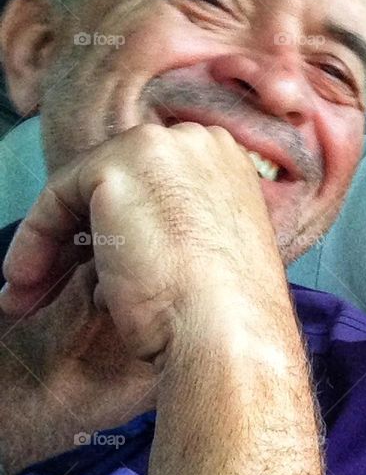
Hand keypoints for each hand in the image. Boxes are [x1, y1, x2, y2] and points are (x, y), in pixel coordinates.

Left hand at [0, 123, 283, 365]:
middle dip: (82, 230)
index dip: (122, 224)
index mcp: (230, 162)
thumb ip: (180, 226)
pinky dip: (34, 240)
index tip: (98, 266)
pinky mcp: (117, 167)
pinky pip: (56, 198)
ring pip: (84, 188)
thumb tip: (122, 237)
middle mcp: (201, 141)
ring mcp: (162, 148)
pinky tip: (27, 282)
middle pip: (119, 178)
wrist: (228, 333)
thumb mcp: (212, 254)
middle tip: (55, 278)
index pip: (156, 180)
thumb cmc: (227, 315)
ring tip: (34, 290)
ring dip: (53, 241)